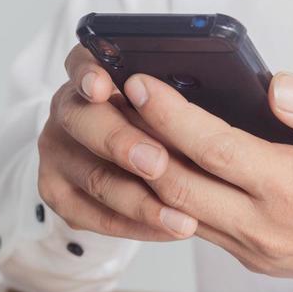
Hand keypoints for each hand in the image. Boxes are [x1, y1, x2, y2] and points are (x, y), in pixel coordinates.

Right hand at [35, 45, 198, 241]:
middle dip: (121, 143)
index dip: (88, 73)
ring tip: (180, 216)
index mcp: (93, 73)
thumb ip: (182, 96)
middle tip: (156, 162)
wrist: (128, 164)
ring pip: (95, 177)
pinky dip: (135, 225)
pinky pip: (95, 215)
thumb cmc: (160, 124)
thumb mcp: (171, 102)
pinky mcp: (57, 191)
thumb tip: (235, 98)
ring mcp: (58, 151)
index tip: (101, 86)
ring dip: (141, 200)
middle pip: (83, 121)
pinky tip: (168, 229)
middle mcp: (68, 109)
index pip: (81, 62)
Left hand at [120, 71, 292, 283]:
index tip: (141, 84)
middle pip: (178, 186)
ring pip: (179, 212)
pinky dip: (170, 197)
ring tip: (122, 128)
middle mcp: (266, 227)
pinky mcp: (253, 257)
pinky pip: (198, 226)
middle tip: (110, 102)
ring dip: (145, 174)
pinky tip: (158, 162)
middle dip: (138, 142)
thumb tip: (278, 87)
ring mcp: (256, 248)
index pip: (213, 149)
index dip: (171, 115)